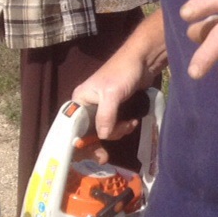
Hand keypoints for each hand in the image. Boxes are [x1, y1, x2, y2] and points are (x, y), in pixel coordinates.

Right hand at [71, 10, 164, 153]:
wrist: (144, 60)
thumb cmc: (124, 72)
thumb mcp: (112, 94)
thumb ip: (106, 116)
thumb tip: (101, 136)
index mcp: (80, 100)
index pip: (73, 127)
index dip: (79, 142)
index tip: (90, 154)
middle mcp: (88, 105)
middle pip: (88, 132)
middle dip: (100, 140)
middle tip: (105, 156)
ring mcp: (103, 107)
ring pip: (104, 130)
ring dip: (117, 132)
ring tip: (130, 124)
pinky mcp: (117, 108)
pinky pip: (115, 125)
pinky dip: (123, 127)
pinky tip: (133, 123)